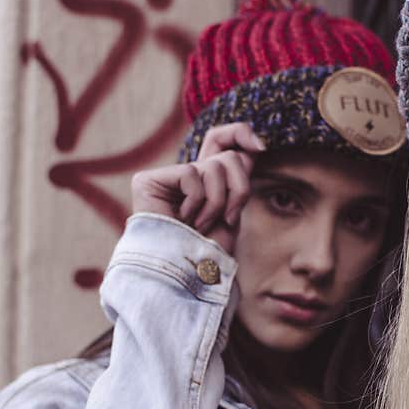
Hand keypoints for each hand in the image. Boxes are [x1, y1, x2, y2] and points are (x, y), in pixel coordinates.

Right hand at [130, 123, 265, 253]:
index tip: (260, 147)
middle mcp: (188, 176)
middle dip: (239, 189)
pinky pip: (191, 174)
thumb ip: (237, 179)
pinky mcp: (148, 181)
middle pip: (228, 155)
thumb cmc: (209, 250)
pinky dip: (196, 202)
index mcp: (207, 180)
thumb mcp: (233, 210)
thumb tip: (252, 148)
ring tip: (202, 225)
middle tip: (229, 217)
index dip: (240, 133)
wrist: (188, 274)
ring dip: (218, 203)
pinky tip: (184, 220)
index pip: (222, 140)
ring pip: (215, 166)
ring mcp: (167, 178)